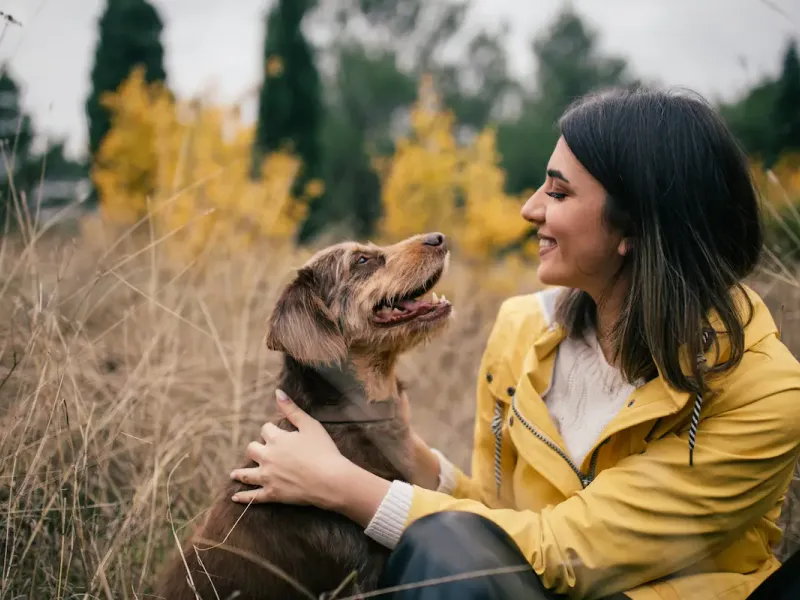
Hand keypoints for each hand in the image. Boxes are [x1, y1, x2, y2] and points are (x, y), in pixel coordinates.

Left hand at [229, 389, 350, 508]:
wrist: (329, 479)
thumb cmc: (323, 450)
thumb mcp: (310, 425)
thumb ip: (292, 409)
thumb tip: (277, 392)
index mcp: (276, 439)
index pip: (265, 430)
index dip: (271, 431)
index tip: (277, 434)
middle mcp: (267, 457)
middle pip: (252, 449)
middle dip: (255, 448)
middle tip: (259, 451)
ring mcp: (268, 477)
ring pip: (247, 474)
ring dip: (240, 473)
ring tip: (234, 474)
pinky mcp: (272, 494)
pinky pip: (253, 497)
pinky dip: (243, 497)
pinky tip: (235, 497)